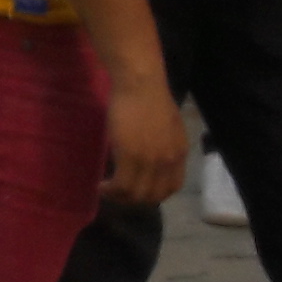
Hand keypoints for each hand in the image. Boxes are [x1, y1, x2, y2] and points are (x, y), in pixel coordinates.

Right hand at [99, 75, 188, 207]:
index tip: (139, 190)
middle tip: (119, 193)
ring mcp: (150, 161)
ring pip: (137, 194)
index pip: (172, 187)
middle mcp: (168, 162)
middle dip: (135, 199)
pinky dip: (111, 190)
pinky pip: (121, 186)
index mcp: (179, 152)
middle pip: (154, 195)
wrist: (140, 82)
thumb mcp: (168, 123)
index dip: (155, 194)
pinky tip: (102, 185)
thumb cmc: (150, 95)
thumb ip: (164, 143)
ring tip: (108, 190)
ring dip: (120, 197)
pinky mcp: (130, 157)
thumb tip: (152, 152)